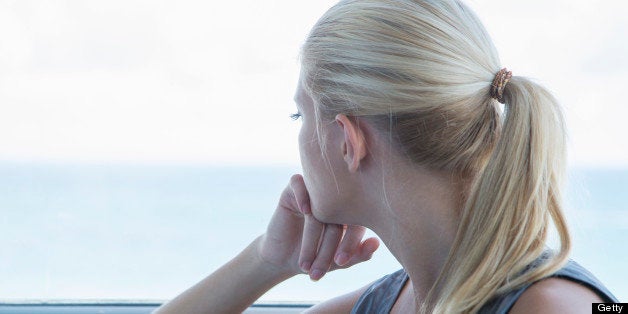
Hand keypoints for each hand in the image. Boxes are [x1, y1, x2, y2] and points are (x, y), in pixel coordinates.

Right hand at [257, 174, 379, 280]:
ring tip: (306, 262)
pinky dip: (303, 195)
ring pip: (318, 205)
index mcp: (349, 212)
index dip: (351, 242)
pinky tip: (305, 212)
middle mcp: (333, 199)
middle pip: (338, 215)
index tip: (340, 262)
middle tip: (319, 269)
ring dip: (312, 234)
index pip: (357, 220)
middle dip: (328, 246)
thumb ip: (358, 254)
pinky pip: (298, 182)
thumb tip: (376, 243)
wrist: (282, 258)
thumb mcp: (337, 262)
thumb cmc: (314, 258)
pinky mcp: (292, 189)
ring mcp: (313, 192)